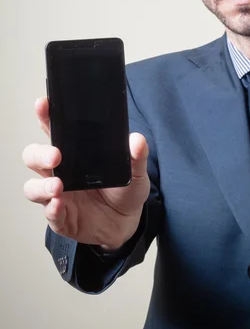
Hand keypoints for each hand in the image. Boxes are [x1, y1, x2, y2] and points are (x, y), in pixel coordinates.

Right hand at [22, 97, 149, 249]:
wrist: (127, 223)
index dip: (45, 117)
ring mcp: (58, 195)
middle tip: (56, 154)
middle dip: (40, 153)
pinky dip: (52, 209)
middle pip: (34, 157)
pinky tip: (59, 205)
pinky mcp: (61, 217)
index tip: (44, 105)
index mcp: (74, 154)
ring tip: (58, 185)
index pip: (54, 131)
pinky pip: (49, 213)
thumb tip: (137, 140)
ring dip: (42, 185)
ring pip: (33, 187)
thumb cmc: (124, 191)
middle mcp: (60, 172)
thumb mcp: (135, 171)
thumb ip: (136, 156)